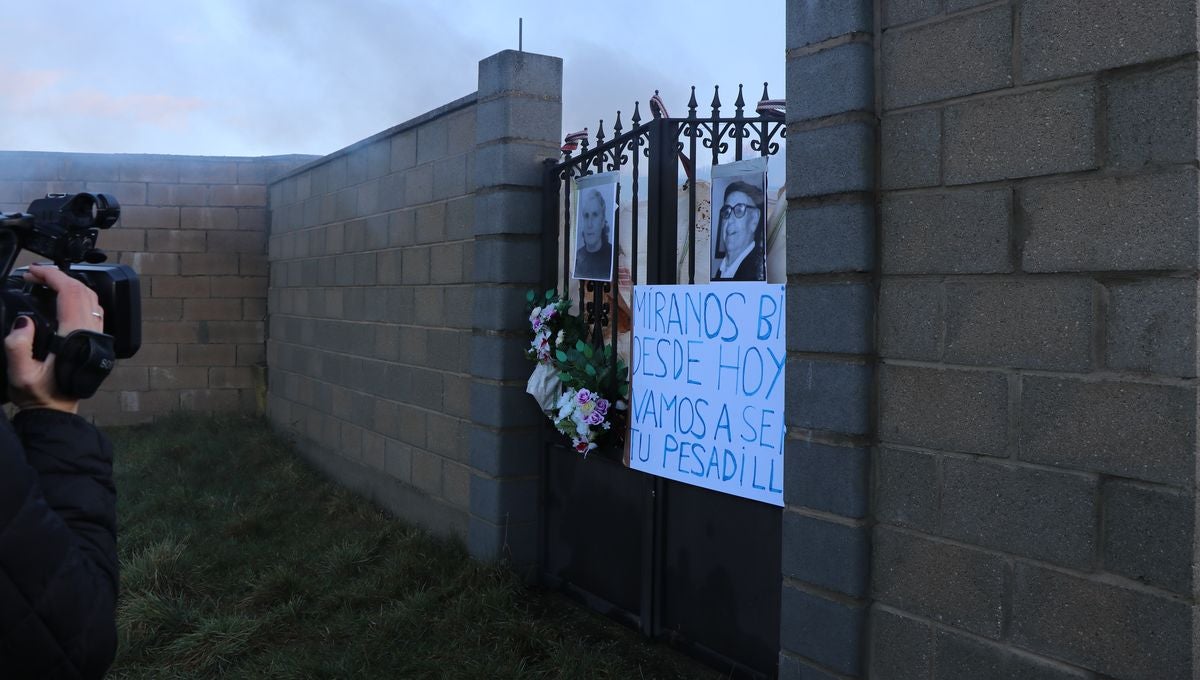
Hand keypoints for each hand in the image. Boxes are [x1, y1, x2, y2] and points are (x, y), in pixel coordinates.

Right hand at [5, 264, 104, 412]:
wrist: (57, 411)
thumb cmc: (40, 395)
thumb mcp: (20, 374)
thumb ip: (18, 346)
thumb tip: (24, 320)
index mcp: (75, 336)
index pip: (70, 293)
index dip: (52, 276)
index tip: (33, 272)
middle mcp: (91, 332)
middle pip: (82, 291)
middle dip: (59, 276)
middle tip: (35, 274)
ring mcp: (96, 335)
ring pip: (91, 298)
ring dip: (70, 284)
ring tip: (46, 282)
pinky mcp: (96, 339)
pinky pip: (93, 309)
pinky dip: (78, 295)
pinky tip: (62, 297)